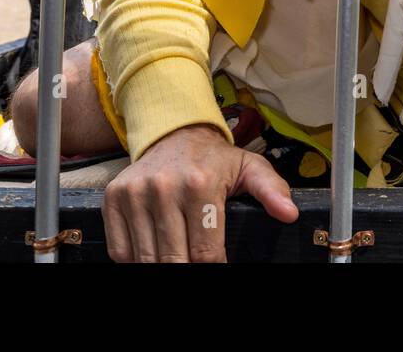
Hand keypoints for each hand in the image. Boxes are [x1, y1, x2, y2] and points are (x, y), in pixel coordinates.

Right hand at [102, 123, 298, 261]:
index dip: (214, 267)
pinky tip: (154, 248)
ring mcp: (135, 193)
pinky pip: (120, 251)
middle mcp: (164, 187)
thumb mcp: (248, 167)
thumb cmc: (213, 159)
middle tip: (196, 261)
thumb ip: (272, 190)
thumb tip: (289, 213)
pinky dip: (135, 259)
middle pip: (174, 261)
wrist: (174, 133)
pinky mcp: (113, 198)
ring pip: (146, 259)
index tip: (217, 265)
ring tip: (178, 256)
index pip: (205, 253)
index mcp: (200, 184)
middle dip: (187, 270)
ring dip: (162, 265)